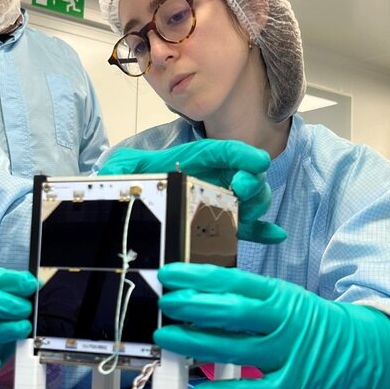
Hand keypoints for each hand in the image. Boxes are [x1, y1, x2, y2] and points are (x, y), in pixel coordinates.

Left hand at [98, 140, 285, 244]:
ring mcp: (215, 202)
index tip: (256, 160)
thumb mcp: (119, 173)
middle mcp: (208, 179)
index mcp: (189, 161)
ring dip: (257, 204)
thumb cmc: (122, 187)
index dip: (241, 153)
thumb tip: (114, 177)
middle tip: (244, 187)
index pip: (220, 152)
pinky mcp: (217, 226)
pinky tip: (275, 235)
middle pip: (244, 175)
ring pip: (250, 200)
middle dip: (252, 179)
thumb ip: (119, 172)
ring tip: (251, 212)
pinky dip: (261, 231)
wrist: (120, 210)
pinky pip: (244, 228)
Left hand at [154, 263, 389, 388]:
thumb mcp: (287, 302)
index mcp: (281, 296)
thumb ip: (250, 302)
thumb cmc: (314, 325)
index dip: (199, 277)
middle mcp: (285, 323)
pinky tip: (198, 387)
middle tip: (165, 303)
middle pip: (234, 313)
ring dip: (196, 344)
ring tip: (167, 337)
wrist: (368, 353)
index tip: (170, 273)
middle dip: (195, 306)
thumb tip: (198, 300)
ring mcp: (289, 356)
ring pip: (236, 350)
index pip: (235, 281)